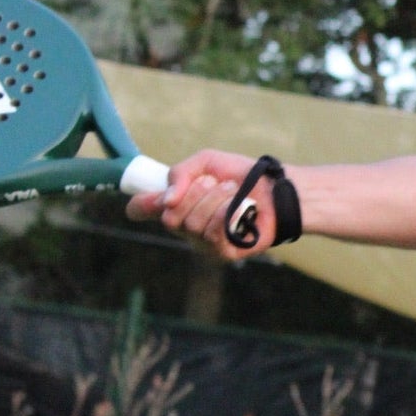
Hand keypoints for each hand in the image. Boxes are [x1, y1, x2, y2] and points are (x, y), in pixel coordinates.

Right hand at [125, 148, 276, 258]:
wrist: (275, 189)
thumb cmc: (241, 176)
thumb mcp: (207, 162)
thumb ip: (181, 173)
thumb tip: (166, 199)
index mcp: (176, 203)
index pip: (142, 210)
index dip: (140, 205)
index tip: (151, 198)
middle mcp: (185, 226)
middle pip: (169, 217)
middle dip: (193, 194)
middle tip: (213, 183)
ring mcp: (202, 242)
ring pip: (191, 225)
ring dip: (215, 200)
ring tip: (234, 192)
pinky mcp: (222, 252)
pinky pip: (212, 234)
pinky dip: (228, 214)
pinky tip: (242, 209)